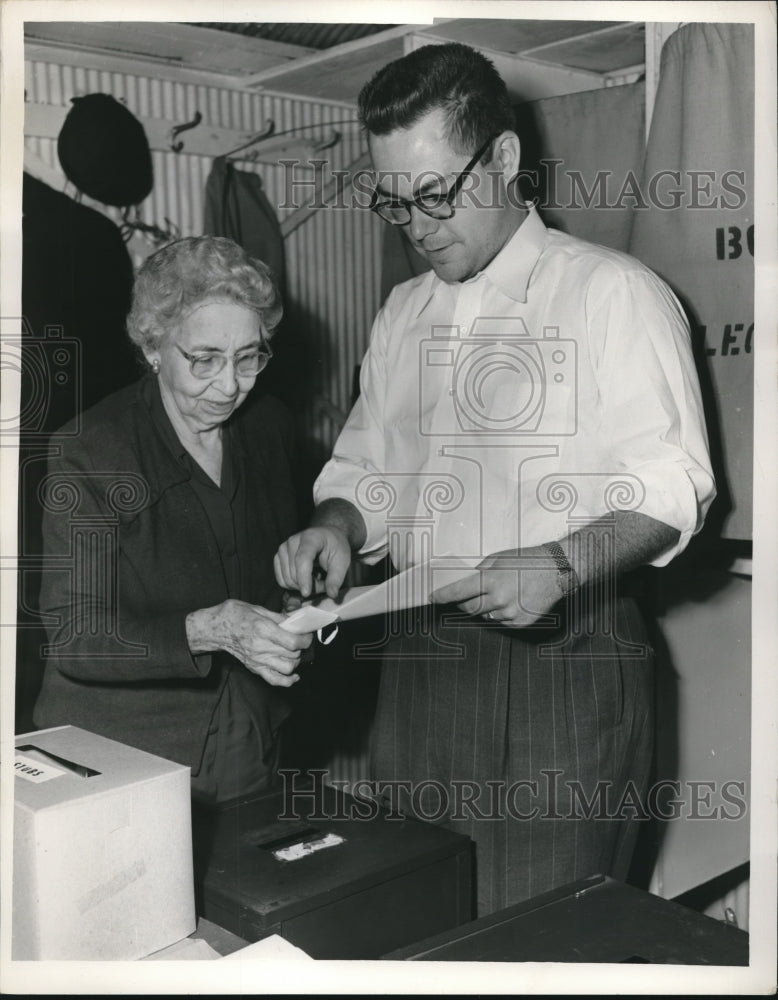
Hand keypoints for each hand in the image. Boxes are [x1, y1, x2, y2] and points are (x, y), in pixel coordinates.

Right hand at [187, 599, 312, 686]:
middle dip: (302, 647)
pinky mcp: (254, 668)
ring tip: (294, 652)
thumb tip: (297, 621)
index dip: (305, 639)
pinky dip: (288, 680)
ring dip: (296, 661)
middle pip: (292, 654)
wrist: (215, 628)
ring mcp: (257, 660)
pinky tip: (294, 675)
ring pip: (287, 668)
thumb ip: (279, 617)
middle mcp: (260, 647)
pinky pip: (275, 680)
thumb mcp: (258, 609)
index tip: (307, 634)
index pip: (293, 642)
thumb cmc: (235, 614)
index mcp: (263, 629)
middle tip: (301, 640)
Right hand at [274, 526, 351, 599]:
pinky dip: (294, 586)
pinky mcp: (278, 557)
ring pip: (287, 579)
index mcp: (311, 538)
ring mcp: (283, 549)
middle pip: (294, 573)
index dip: (303, 578)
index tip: (307, 593)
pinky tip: (306, 579)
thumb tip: (332, 594)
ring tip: (316, 579)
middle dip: (311, 586)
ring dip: (302, 586)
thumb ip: (336, 578)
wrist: (327, 537)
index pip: (302, 559)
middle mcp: (293, 541)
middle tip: (325, 583)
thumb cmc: (336, 547)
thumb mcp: (342, 561)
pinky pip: (282, 580)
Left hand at [429, 546, 561, 626]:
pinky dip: (499, 614)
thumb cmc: (527, 560)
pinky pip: (501, 621)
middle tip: (461, 599)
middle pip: (469, 608)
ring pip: (486, 616)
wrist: (557, 570)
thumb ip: (479, 571)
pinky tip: (508, 602)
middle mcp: (500, 599)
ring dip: (484, 608)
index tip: (433, 598)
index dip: (443, 596)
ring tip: (494, 595)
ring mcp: (511, 613)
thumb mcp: (498, 558)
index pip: (459, 592)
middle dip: (462, 604)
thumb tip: (464, 583)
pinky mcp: (521, 623)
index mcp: (492, 580)